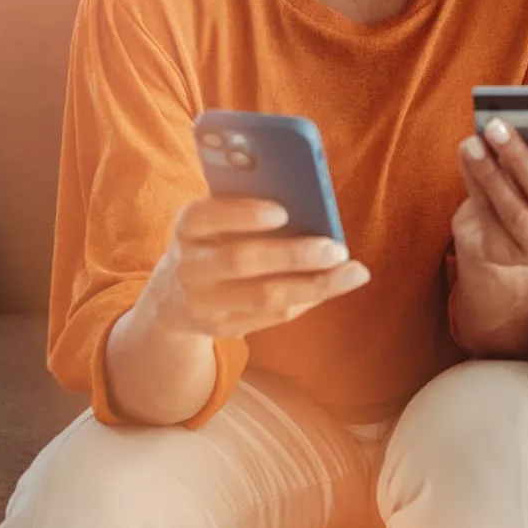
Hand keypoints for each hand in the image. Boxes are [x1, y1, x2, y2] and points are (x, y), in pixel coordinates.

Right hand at [146, 196, 369, 338]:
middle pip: (241, 261)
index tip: (283, 211)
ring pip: (263, 297)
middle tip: (337, 249)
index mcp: (188, 226)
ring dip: (313, 284)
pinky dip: (308, 299)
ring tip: (353, 272)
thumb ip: (249, 207)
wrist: (174, 295)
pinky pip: (271, 317)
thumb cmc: (216, 239)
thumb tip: (310, 200)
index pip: (205, 215)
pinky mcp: (222, 328)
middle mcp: (190, 266)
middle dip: (293, 255)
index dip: (242, 214)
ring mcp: (203, 303)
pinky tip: (335, 285)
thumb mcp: (217, 218)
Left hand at [453, 120, 527, 268]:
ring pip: (516, 211)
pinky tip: (466, 160)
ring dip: (491, 173)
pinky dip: (475, 185)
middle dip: (520, 158)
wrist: (495, 228)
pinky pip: (489, 219)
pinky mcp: (506, 254)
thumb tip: (514, 120)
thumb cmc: (523, 184)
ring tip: (473, 144)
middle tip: (497, 128)